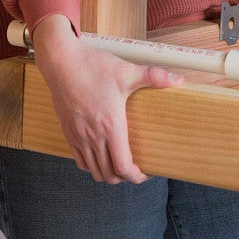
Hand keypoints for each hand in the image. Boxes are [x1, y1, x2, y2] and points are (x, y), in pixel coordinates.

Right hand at [31, 16, 182, 184]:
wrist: (60, 61)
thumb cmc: (92, 66)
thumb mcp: (126, 71)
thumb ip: (153, 77)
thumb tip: (178, 80)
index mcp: (110, 126)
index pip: (123, 167)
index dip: (137, 177)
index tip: (147, 172)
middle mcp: (93, 136)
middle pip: (109, 174)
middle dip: (125, 177)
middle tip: (137, 168)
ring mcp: (78, 136)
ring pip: (93, 170)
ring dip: (108, 173)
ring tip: (119, 165)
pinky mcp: (67, 131)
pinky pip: (79, 160)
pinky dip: (91, 165)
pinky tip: (100, 156)